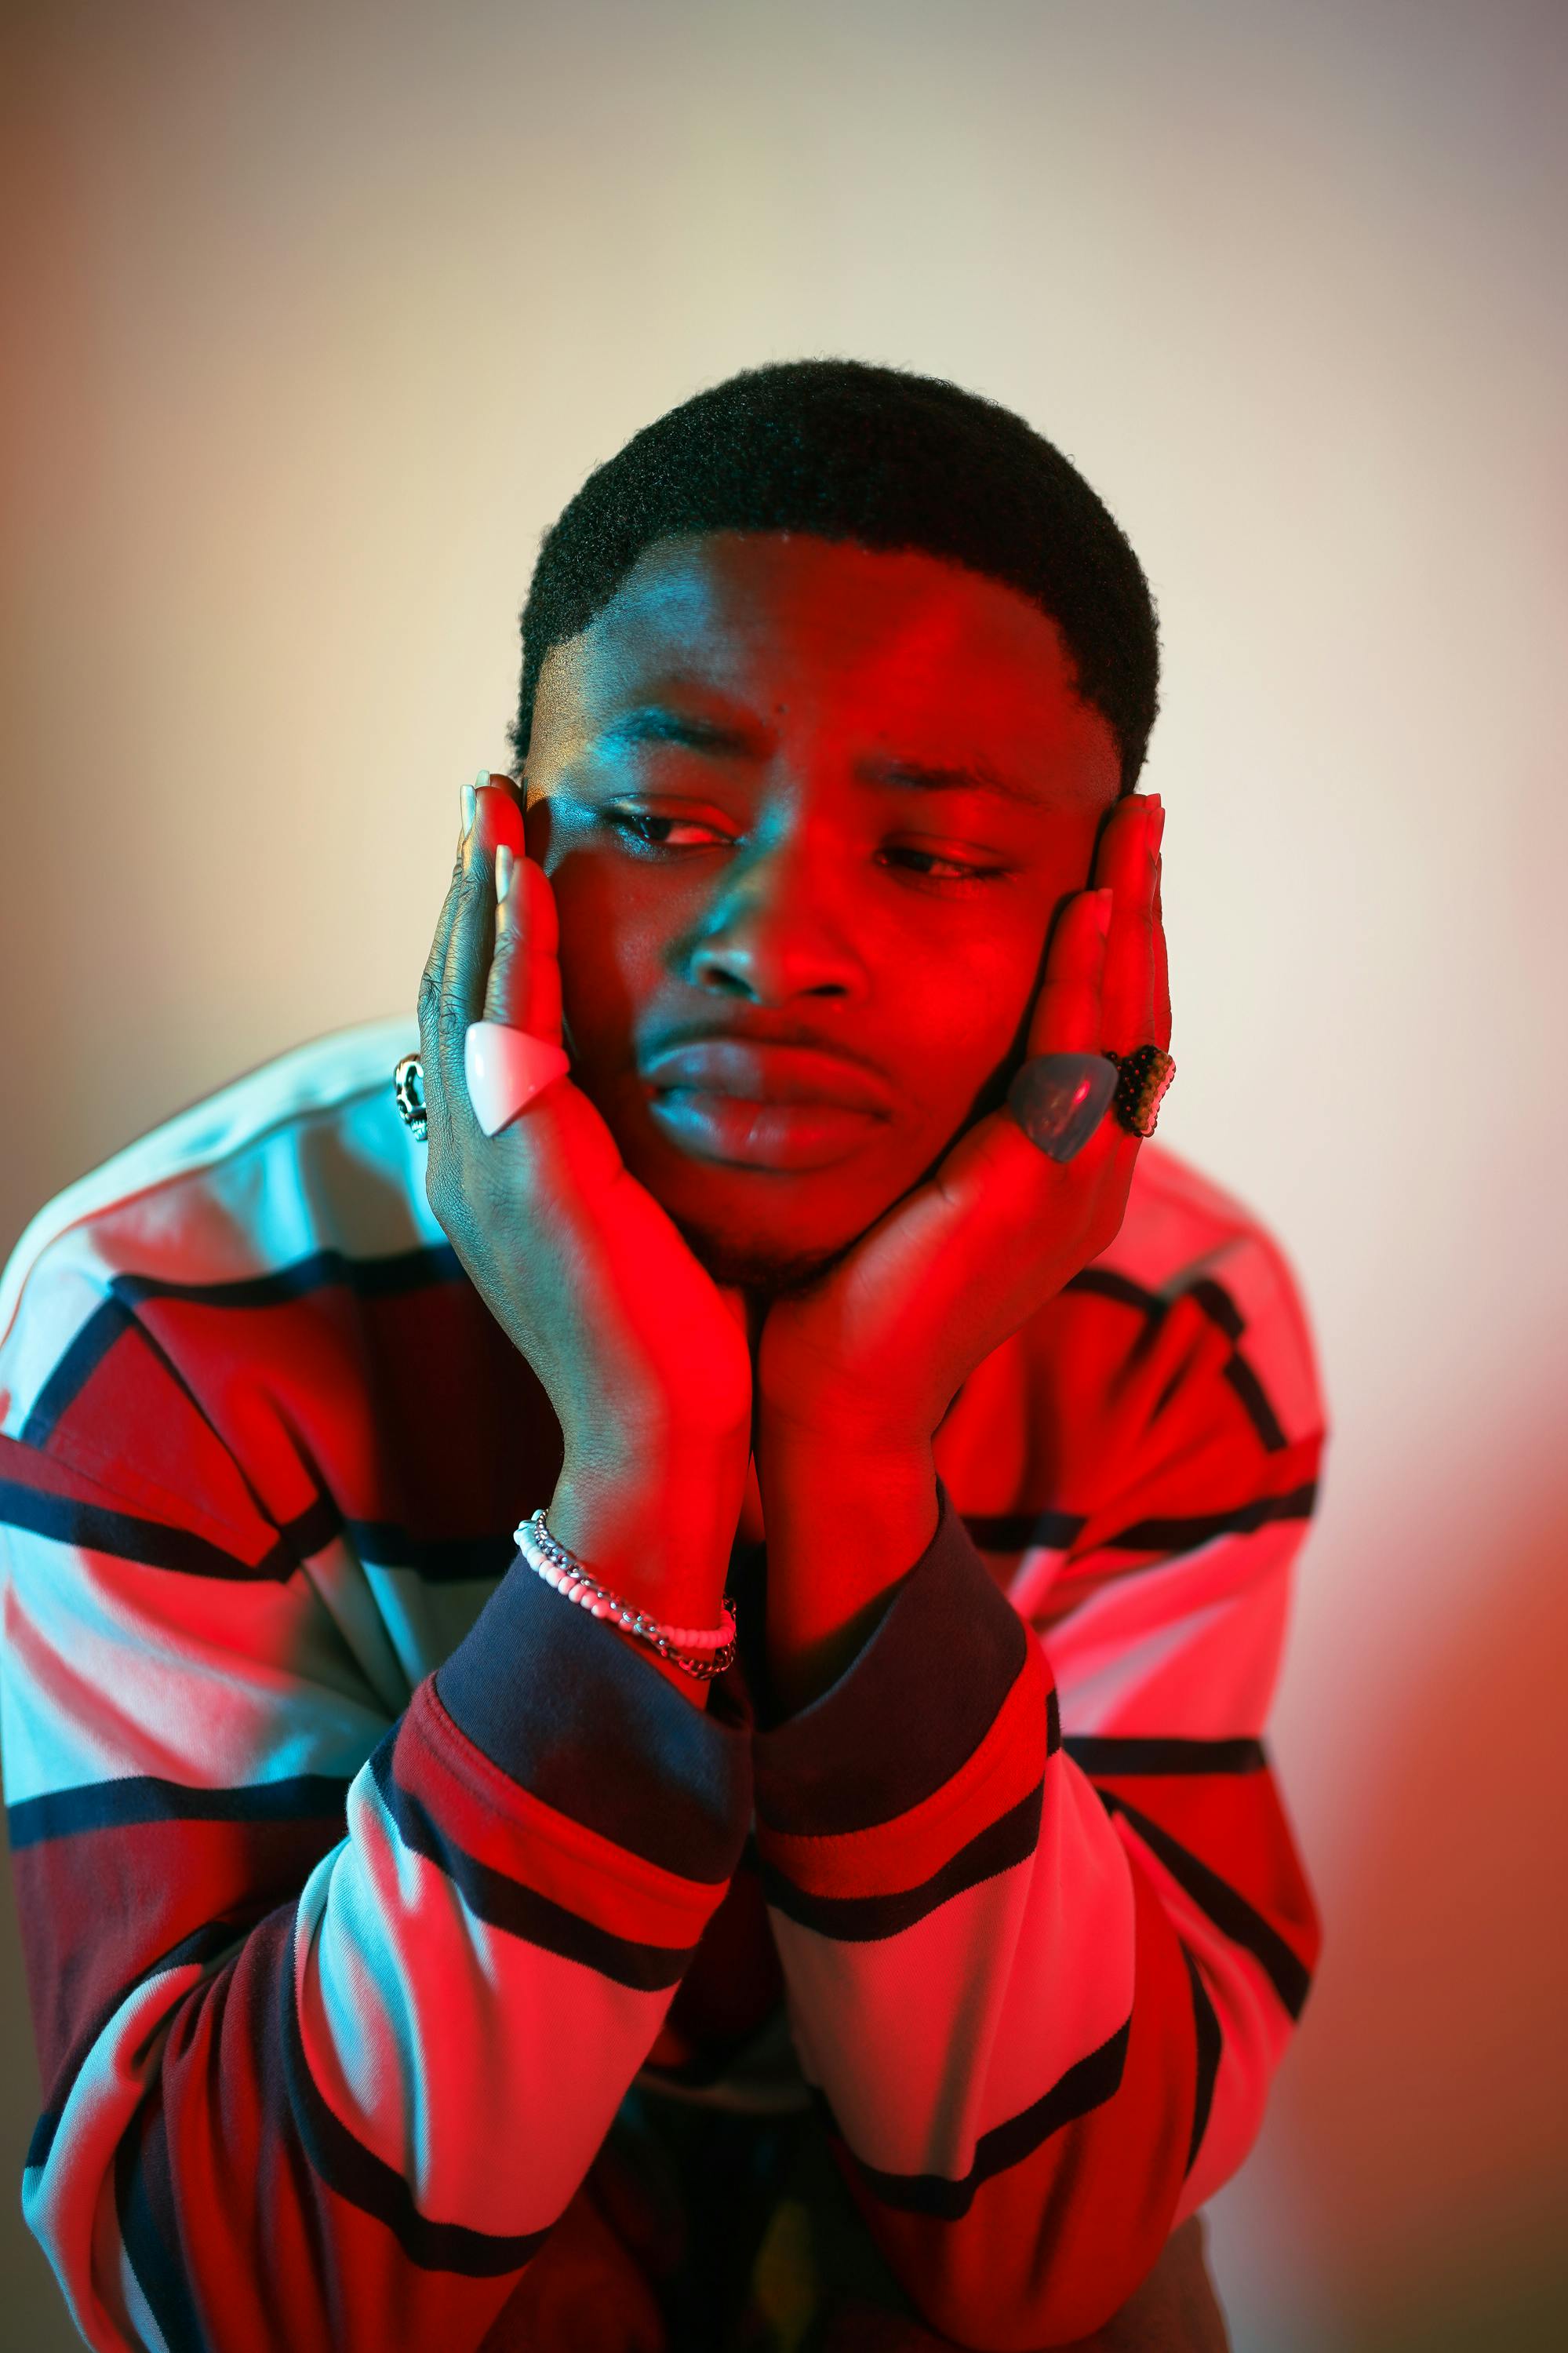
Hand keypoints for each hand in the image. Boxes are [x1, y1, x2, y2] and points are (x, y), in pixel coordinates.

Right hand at [416, 777, 754, 1502]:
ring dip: (478, 889)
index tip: (507, 861)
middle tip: (483, 800)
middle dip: (465, 892)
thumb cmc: (677, 1348)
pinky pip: (505, 1020)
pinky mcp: (521, 1162)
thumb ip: (621, 1162)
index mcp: (488, 1179)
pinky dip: (511, 940)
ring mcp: (480, 1161)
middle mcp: (464, 1161)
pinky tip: (523, 873)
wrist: (666, 1439)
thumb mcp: (640, 1229)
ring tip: (491, 803)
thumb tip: (651, 1110)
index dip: (482, 941)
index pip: (471, 1031)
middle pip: (448, 992)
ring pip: (463, 991)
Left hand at [753, 791, 1168, 1452]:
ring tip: (1134, 828)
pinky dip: (1087, 982)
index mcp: (1065, 1171)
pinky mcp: (1042, 1192)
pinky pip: (1076, 1062)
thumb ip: (939, 1117)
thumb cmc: (848, 1293)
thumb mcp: (909, 1181)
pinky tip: (1089, 910)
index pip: (1109, 1030)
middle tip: (1144, 809)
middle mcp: (1092, 1174)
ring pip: (1126, 1022)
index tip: (1109, 855)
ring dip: (1133, 916)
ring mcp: (1080, 1185)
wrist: (835, 1399)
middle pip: (1138, 1010)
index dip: (1118, 940)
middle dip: (1144, 904)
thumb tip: (906, 1045)